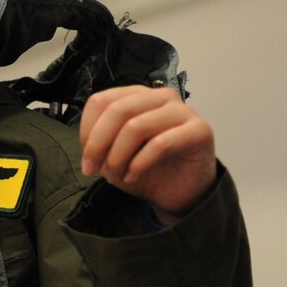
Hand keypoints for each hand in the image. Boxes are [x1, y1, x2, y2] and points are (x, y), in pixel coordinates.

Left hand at [79, 84, 218, 225]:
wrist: (179, 190)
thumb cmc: (146, 168)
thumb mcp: (113, 153)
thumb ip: (99, 141)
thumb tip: (87, 146)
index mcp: (137, 96)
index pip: (101, 101)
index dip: (86, 131)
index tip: (86, 158)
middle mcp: (160, 97)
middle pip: (117, 110)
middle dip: (98, 144)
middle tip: (92, 170)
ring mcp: (183, 111)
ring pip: (136, 126)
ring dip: (118, 157)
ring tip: (117, 176)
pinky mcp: (199, 130)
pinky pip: (161, 144)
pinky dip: (139, 164)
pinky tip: (133, 177)